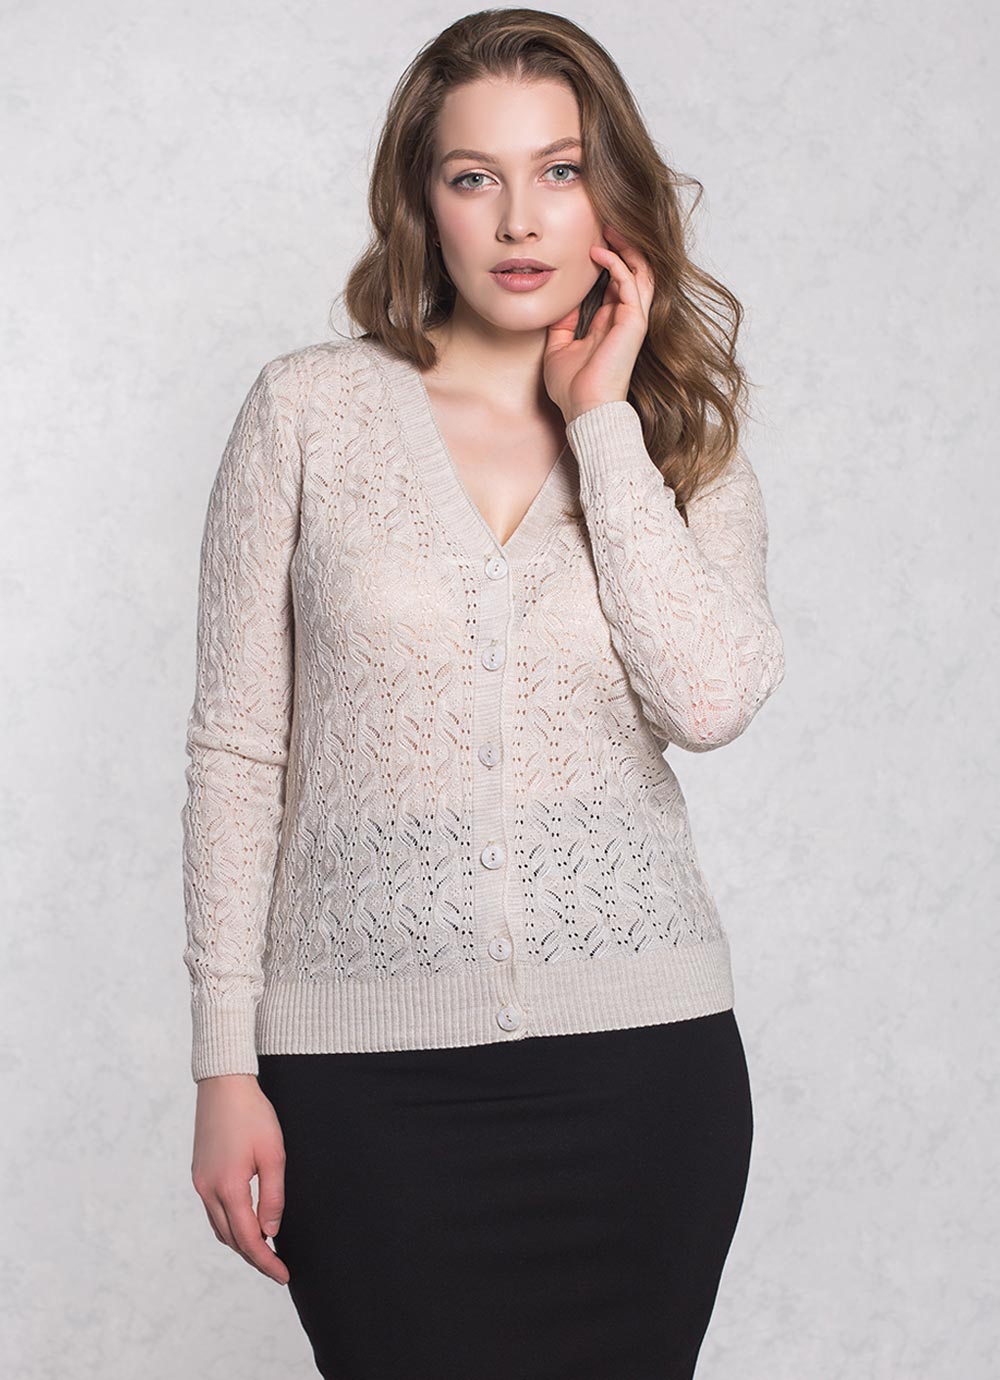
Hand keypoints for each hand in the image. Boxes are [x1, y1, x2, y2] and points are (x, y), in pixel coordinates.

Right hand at [191, 1073, 289, 1285]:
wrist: (224, 1085)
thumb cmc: (253, 1115)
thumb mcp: (274, 1154)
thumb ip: (272, 1197)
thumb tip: (271, 1232)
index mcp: (228, 1187)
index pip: (249, 1239)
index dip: (267, 1262)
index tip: (284, 1275)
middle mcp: (208, 1190)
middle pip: (231, 1239)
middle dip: (254, 1257)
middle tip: (278, 1268)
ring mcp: (200, 1182)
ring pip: (219, 1228)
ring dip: (240, 1243)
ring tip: (265, 1250)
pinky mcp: (198, 1174)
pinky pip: (212, 1212)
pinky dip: (229, 1225)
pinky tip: (245, 1224)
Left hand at [543, 223, 654, 423]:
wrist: (584, 410)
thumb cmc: (572, 388)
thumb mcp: (558, 347)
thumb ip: (562, 323)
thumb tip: (561, 300)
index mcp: (611, 324)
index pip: (616, 282)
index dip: (607, 259)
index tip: (590, 238)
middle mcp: (626, 319)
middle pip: (634, 271)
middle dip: (622, 245)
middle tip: (604, 222)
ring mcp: (633, 320)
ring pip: (641, 271)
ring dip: (626, 246)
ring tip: (609, 226)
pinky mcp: (634, 322)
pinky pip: (631, 283)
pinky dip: (617, 263)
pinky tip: (599, 252)